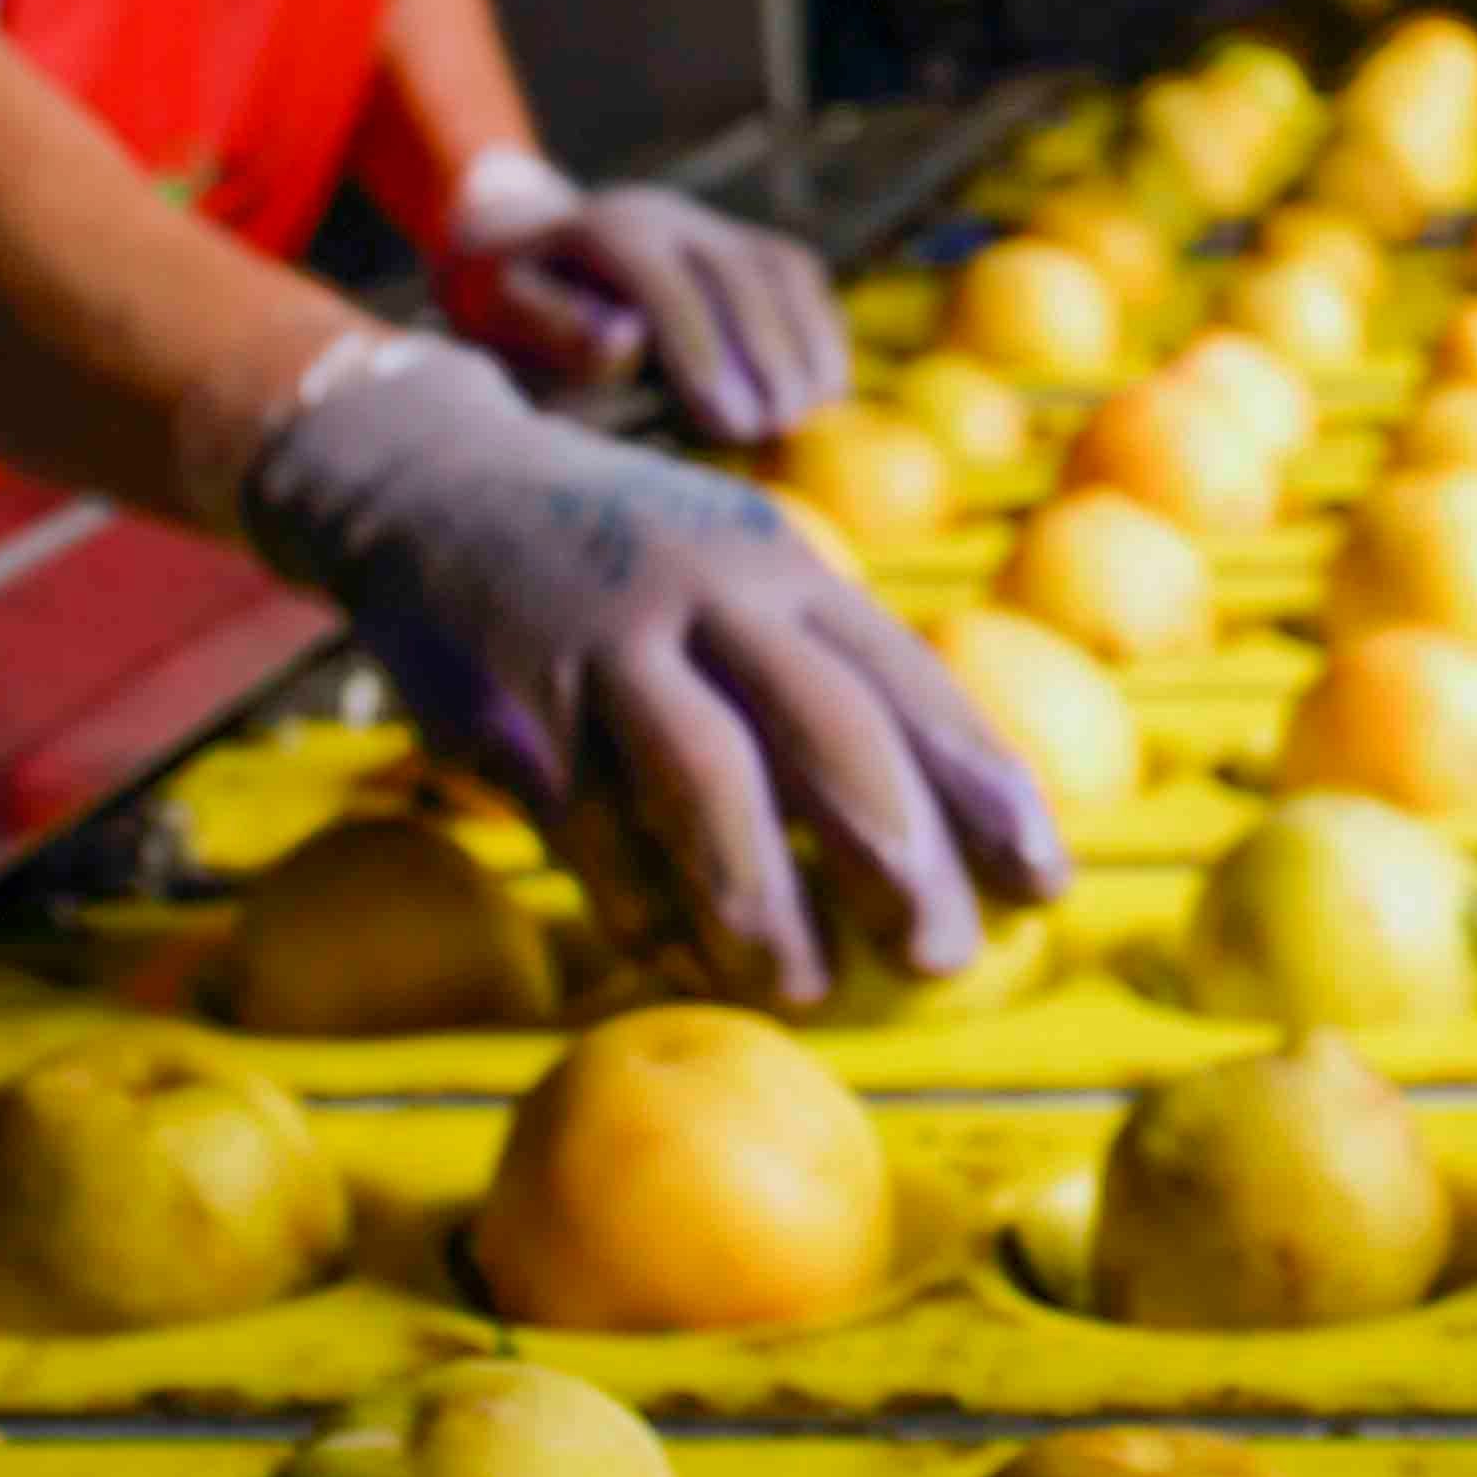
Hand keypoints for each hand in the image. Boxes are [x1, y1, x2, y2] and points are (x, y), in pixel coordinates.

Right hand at [240, 337, 1060, 1008]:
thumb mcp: (740, 569)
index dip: (983, 788)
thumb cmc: (630, 562)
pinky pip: (592, 828)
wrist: (434, 486)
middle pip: (827, 731)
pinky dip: (644, 904)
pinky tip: (684, 959)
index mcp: (784, 566)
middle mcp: (706, 595)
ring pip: (706, 783)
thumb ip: (827, 669)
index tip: (1042, 883)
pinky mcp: (514, 711)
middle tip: (943, 957)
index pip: (909, 682)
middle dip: (898, 854)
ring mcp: (605, 650)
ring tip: (809, 990)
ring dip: (766, 900)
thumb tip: (952, 821)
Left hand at [437, 164, 849, 447]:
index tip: (732, 421)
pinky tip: (826, 388)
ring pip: (785, 268)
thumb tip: (626, 339)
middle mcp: (668, 215)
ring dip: (809, 342)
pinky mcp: (744, 242)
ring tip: (812, 414)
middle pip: (739, 274)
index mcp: (604, 230)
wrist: (524, 236)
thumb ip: (553, 327)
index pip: (665, 282)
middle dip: (767, 354)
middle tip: (777, 427)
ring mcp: (712, 224)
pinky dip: (822, 330)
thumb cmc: (506, 297)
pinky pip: (801, 277)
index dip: (704, 349)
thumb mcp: (500, 311)